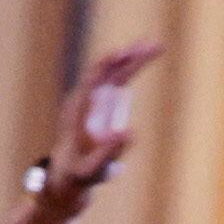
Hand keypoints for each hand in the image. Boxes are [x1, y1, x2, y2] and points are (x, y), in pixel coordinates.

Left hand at [36, 41, 163, 211]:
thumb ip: (108, 153)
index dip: (106, 66)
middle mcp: (85, 102)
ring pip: (114, 73)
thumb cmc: (77, 176)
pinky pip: (119, 80)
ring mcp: (95, 101)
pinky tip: (144, 55)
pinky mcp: (104, 105)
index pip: (92, 82)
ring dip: (133, 58)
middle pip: (106, 72)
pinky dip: (132, 67)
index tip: (123, 53)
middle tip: (153, 45)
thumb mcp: (92, 170)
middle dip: (128, 57)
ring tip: (156, 45)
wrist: (66, 177)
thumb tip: (130, 131)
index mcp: (78, 113)